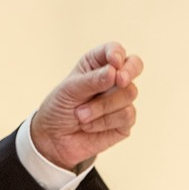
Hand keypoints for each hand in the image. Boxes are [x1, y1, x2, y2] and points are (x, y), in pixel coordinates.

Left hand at [31, 42, 142, 170]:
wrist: (53, 139)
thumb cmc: (59, 108)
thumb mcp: (70, 90)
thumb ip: (92, 80)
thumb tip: (114, 72)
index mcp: (97, 64)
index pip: (114, 50)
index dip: (117, 53)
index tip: (113, 63)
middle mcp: (112, 79)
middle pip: (135, 65)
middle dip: (129, 71)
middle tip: (120, 80)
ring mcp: (121, 100)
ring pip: (129, 93)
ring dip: (103, 106)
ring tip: (81, 115)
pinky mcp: (125, 121)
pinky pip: (126, 115)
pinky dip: (104, 121)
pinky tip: (89, 126)